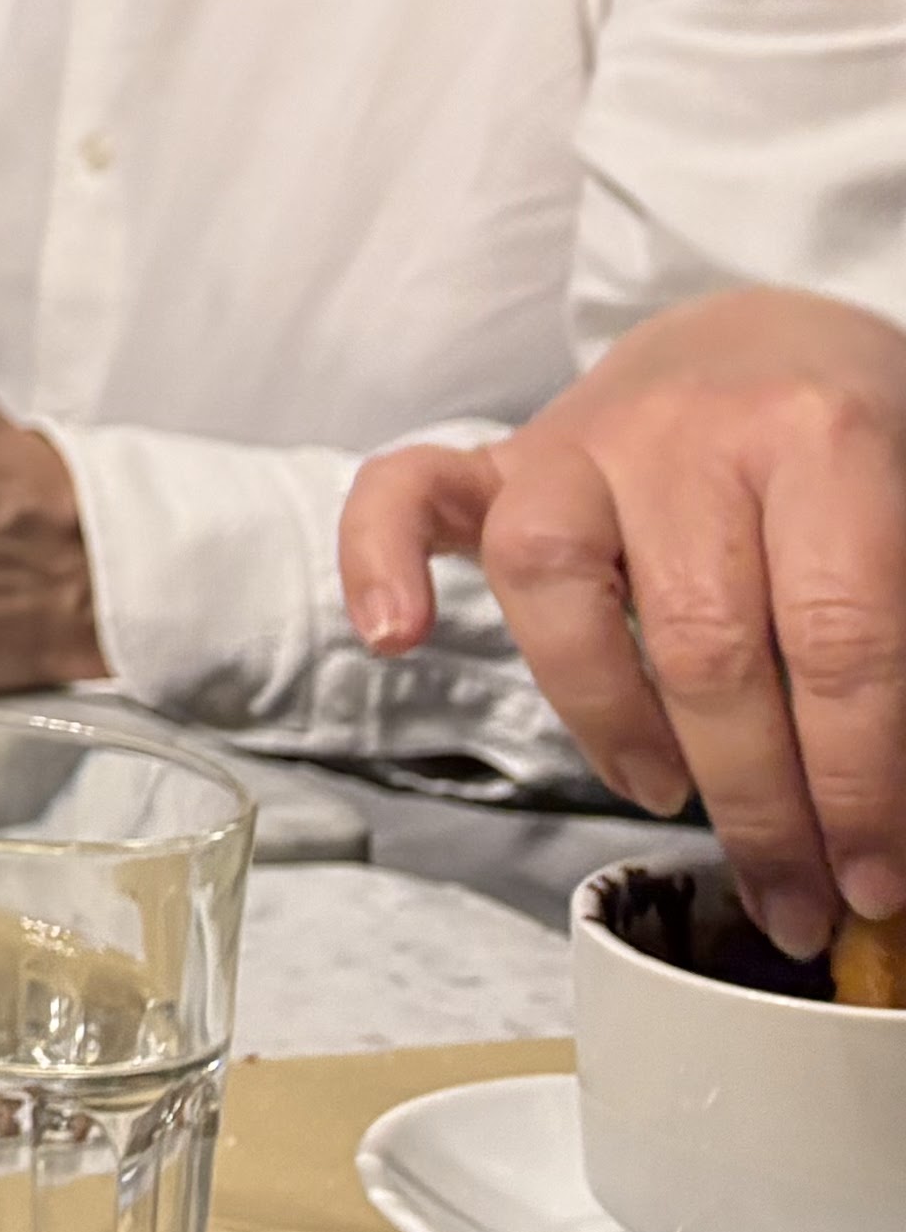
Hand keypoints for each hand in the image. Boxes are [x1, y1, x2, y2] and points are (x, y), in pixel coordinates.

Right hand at [344, 289, 905, 957]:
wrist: (777, 337)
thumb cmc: (861, 446)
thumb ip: (901, 645)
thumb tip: (897, 820)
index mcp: (821, 441)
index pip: (838, 642)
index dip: (859, 783)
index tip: (873, 878)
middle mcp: (686, 432)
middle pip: (704, 644)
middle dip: (756, 801)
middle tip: (794, 894)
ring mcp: (579, 437)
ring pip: (555, 585)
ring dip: (615, 722)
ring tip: (667, 796)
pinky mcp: (504, 454)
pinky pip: (406, 489)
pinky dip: (378, 559)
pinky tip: (390, 636)